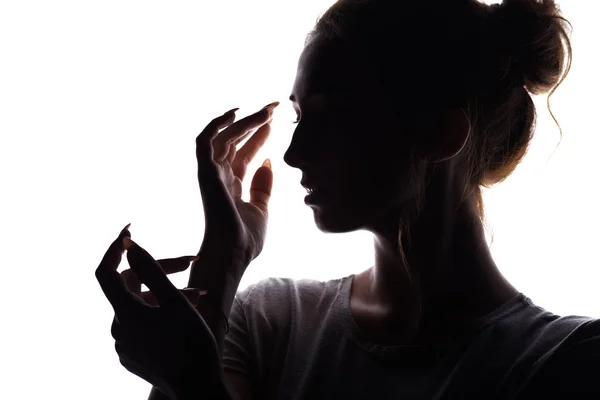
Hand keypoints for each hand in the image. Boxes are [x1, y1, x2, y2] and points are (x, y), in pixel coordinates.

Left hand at [95, 226, 227, 399]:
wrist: (199, 387)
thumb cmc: (192, 343)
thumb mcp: (175, 301)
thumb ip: (151, 270)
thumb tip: (129, 245)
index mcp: (125, 314)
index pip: (106, 273)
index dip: (114, 248)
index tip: (129, 230)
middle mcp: (118, 329)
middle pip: (132, 287)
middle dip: (160, 271)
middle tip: (191, 262)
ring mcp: (124, 345)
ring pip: (141, 306)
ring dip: (166, 294)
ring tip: (199, 294)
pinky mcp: (132, 355)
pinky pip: (143, 324)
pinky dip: (161, 313)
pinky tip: (186, 314)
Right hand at [191, 102, 277, 286]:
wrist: (233, 254)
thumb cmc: (246, 239)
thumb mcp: (262, 208)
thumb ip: (263, 185)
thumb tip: (267, 160)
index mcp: (232, 185)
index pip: (245, 153)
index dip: (259, 136)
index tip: (276, 121)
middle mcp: (220, 177)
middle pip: (236, 141)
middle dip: (255, 122)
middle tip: (275, 107)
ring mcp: (211, 174)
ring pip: (225, 137)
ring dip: (245, 121)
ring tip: (266, 110)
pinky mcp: (205, 172)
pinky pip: (205, 141)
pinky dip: (216, 125)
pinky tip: (235, 113)